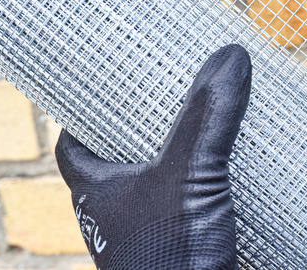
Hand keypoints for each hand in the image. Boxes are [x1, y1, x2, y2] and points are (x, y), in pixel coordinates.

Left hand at [55, 44, 251, 269]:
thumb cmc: (169, 259)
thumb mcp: (189, 174)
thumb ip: (208, 116)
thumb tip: (231, 56)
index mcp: (98, 190)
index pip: (74, 147)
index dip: (85, 117)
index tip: (107, 90)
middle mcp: (117, 213)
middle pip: (117, 162)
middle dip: (141, 135)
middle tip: (169, 101)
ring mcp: (149, 234)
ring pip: (156, 187)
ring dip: (178, 163)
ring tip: (207, 132)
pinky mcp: (183, 248)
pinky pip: (189, 209)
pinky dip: (205, 191)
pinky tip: (231, 179)